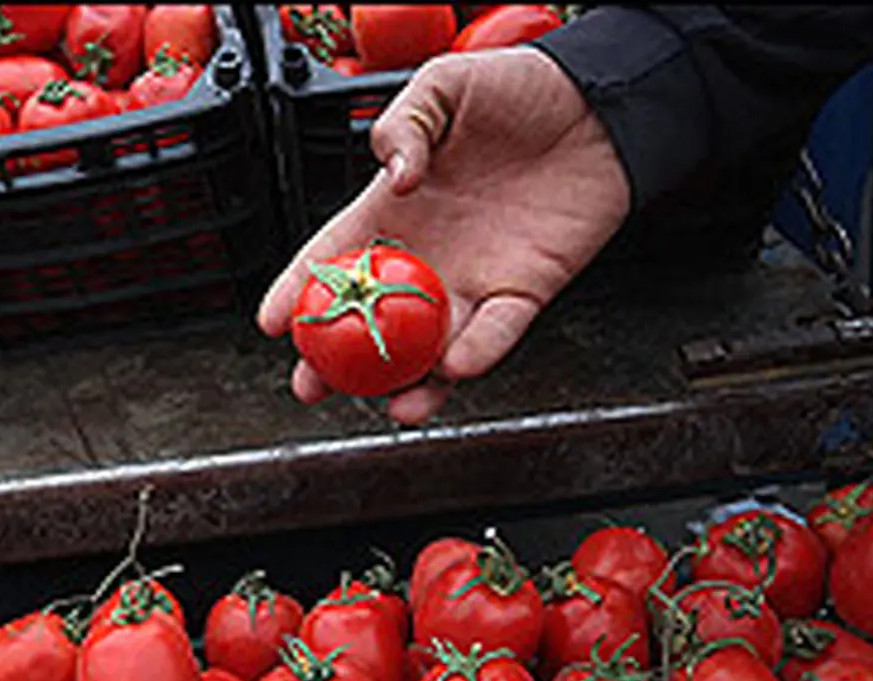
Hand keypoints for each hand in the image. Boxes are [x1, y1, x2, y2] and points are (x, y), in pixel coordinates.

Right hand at [257, 47, 631, 424]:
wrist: (600, 104)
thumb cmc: (520, 88)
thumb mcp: (444, 84)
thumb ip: (405, 124)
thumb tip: (396, 180)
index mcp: (393, 209)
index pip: (332, 257)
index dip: (299, 291)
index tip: (273, 322)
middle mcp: (427, 254)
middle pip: (371, 320)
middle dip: (340, 360)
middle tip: (313, 386)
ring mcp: (473, 279)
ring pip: (431, 346)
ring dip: (410, 381)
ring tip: (392, 403)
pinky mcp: (523, 292)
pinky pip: (497, 333)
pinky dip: (478, 353)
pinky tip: (455, 366)